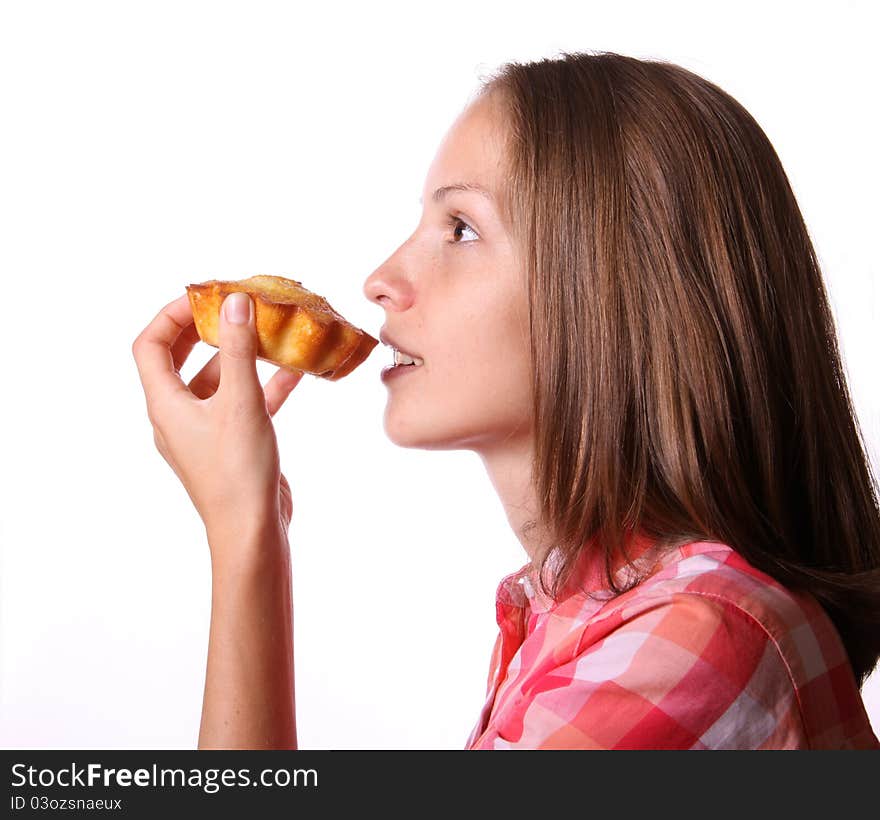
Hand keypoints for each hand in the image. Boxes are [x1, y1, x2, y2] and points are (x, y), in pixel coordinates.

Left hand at [132, 292, 302, 546]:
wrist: (251, 531)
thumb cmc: (238, 472)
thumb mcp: (240, 402)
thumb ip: (237, 350)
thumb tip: (234, 302)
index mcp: (165, 404)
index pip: (151, 345)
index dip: (173, 314)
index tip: (206, 296)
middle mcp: (177, 415)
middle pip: (180, 359)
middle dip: (206, 330)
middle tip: (233, 307)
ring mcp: (203, 431)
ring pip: (216, 381)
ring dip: (239, 356)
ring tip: (268, 333)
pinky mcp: (229, 444)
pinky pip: (241, 403)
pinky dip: (262, 385)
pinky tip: (294, 372)